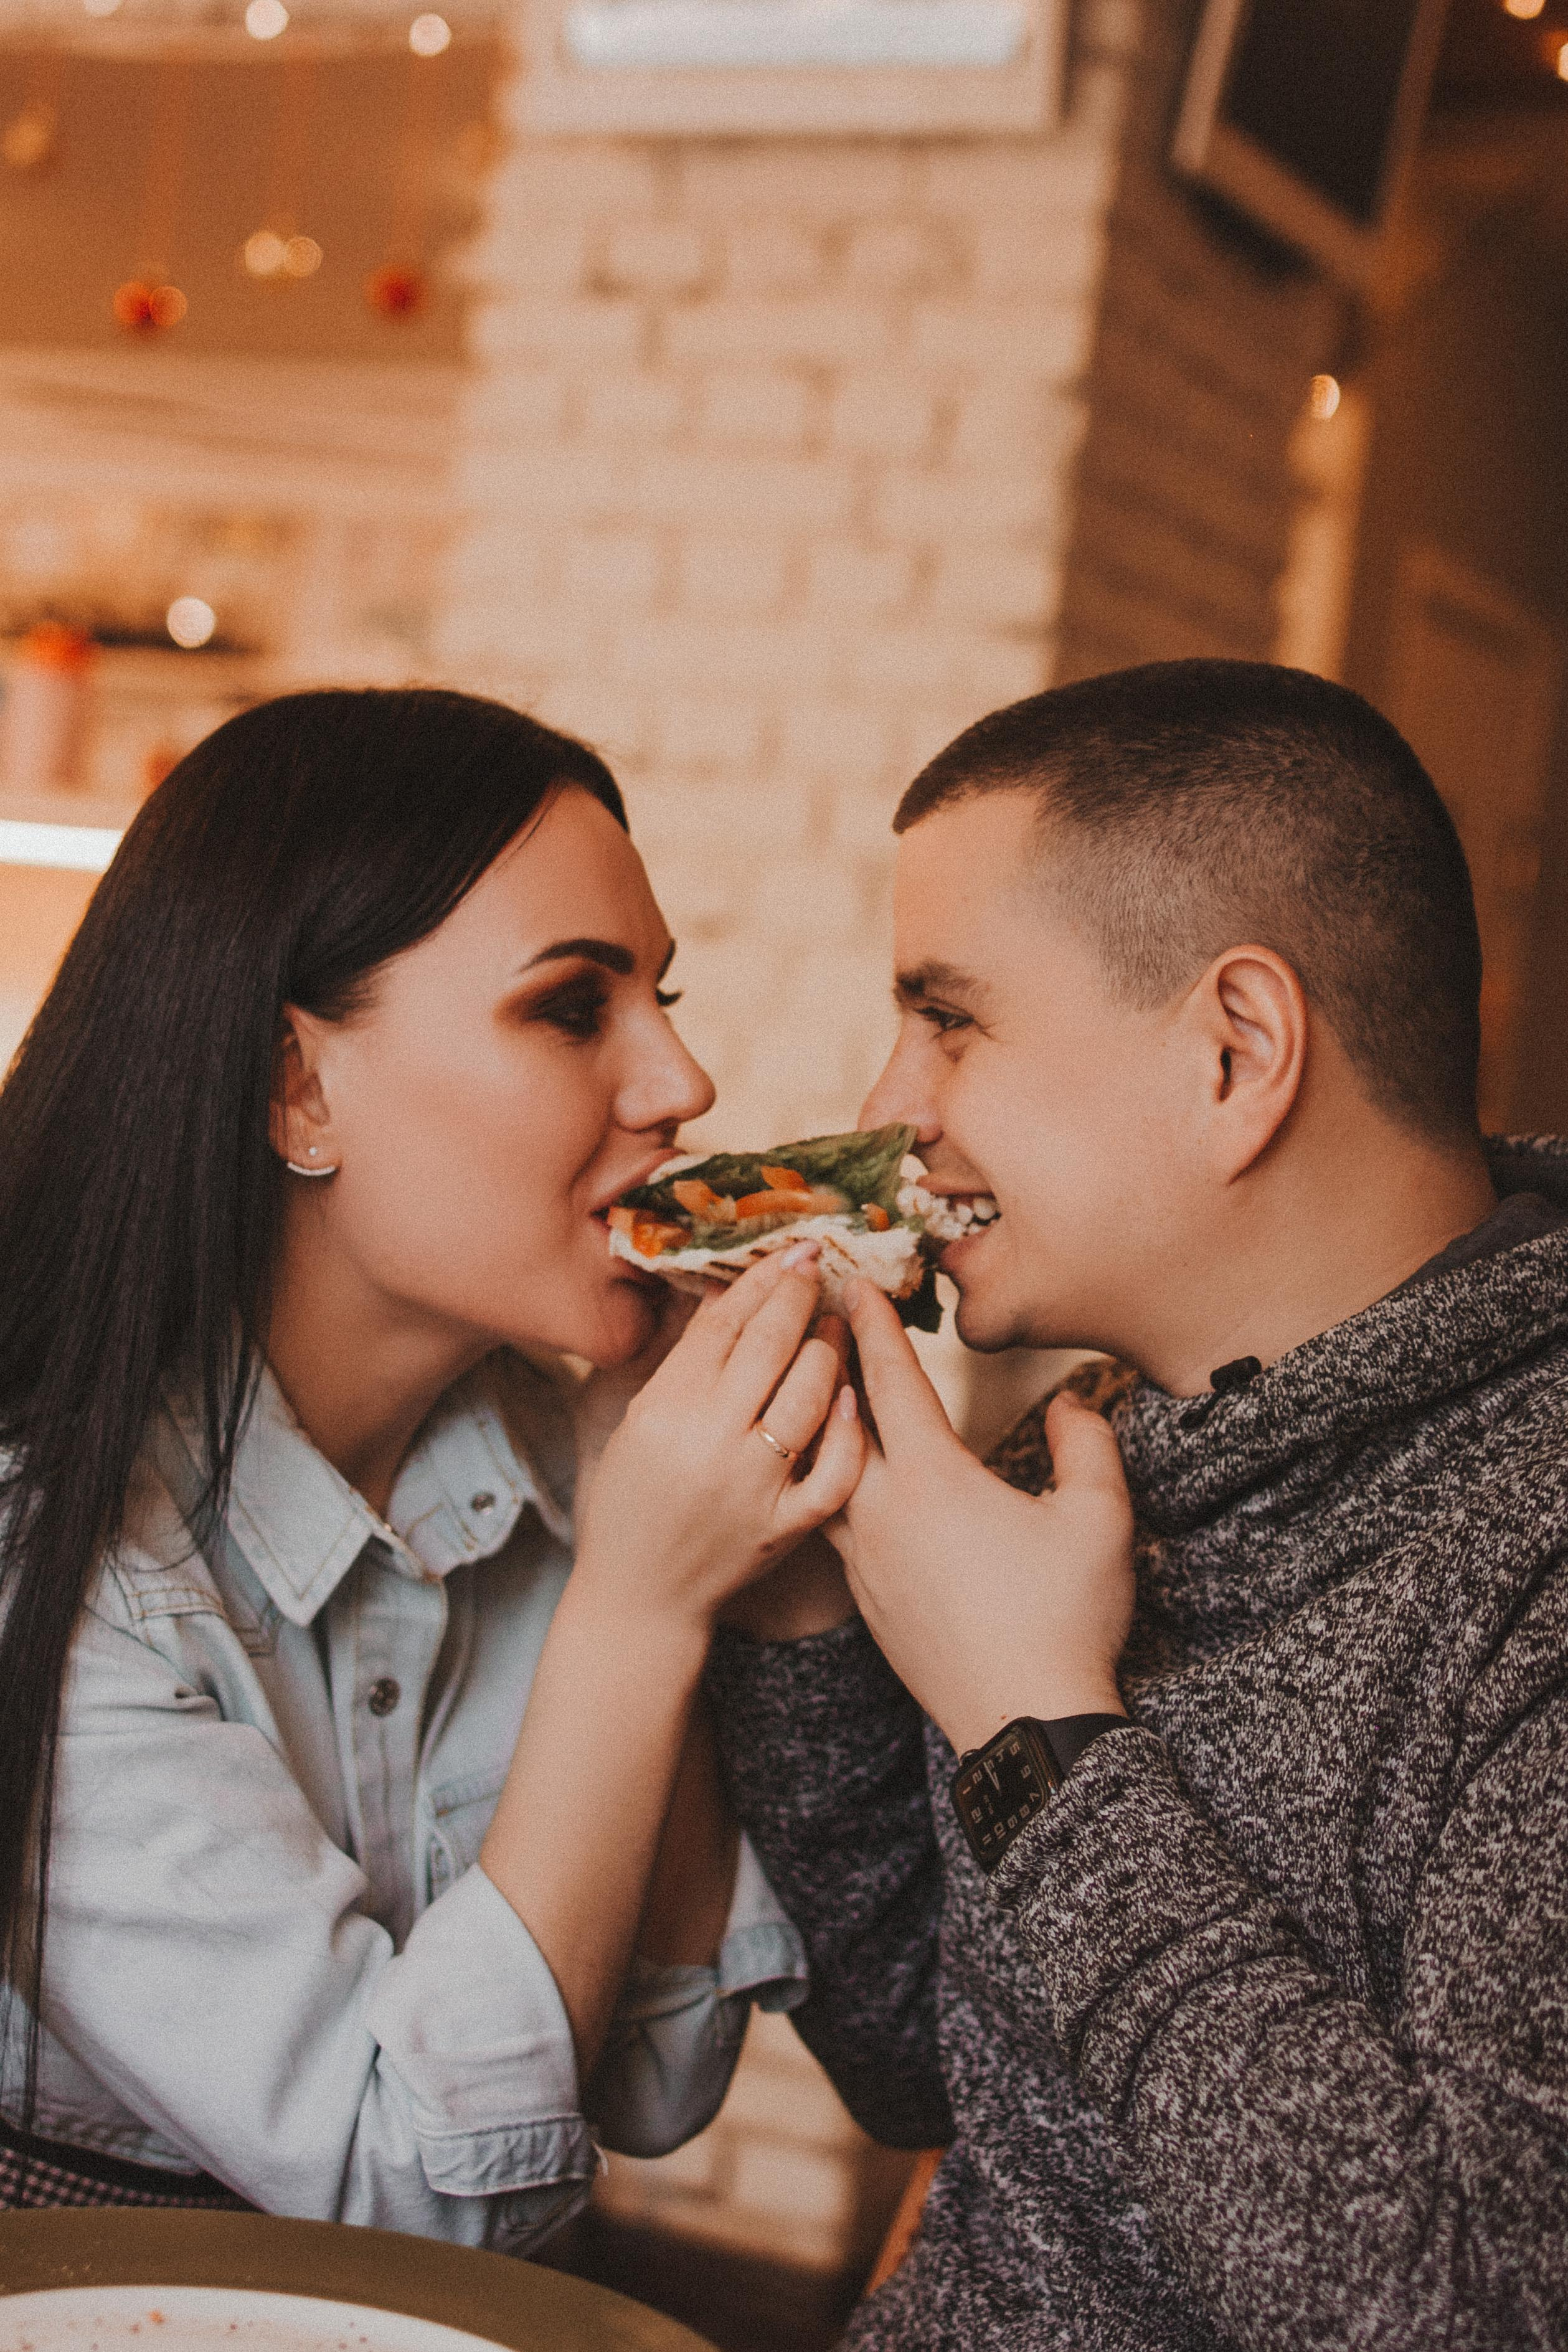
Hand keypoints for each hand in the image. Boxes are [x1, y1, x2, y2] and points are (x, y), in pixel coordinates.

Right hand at [572, 1245, 865, 1638]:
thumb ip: (681, 1363)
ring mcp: (751, 1485)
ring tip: (835, 1326)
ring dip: (830, 1350)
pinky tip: (853, 1397)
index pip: (722, 1324)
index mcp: (664, 1409)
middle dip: (800, 1296)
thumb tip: (726, 1296)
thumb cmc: (630, 1501)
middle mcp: (709, 1441)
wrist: (639, 1595)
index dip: (761, 1281)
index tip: (789, 1252)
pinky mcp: (782, 1526)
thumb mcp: (637, 1421)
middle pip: (769, 1346)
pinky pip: (833, 1471)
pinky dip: (848, 1431)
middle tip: (819, 1265)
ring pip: (810, 1396)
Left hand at [827, 1282, 1133, 1754]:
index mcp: (934, 1480)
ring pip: (827, 1476)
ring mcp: (867, 1562)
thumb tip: (1073, 1404)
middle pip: (838, 1420)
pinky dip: (836, 1488)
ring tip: (831, 1398)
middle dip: (831, 1365)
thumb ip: (1087, 1445)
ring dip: (826, 1430)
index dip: (873, 1327)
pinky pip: (836, 1526)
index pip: (891, 1382)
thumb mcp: (1098, 1518)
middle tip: (822, 1322)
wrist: (1026, 1724)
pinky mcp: (867, 1603)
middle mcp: (883, 1513)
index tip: (852, 1285)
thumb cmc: (1065, 1619)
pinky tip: (855, 1487)